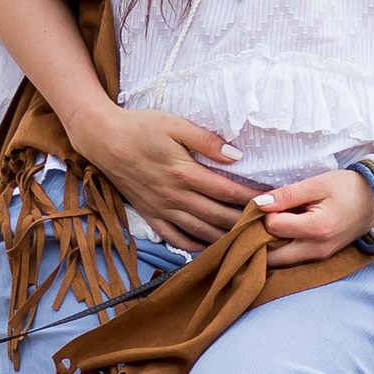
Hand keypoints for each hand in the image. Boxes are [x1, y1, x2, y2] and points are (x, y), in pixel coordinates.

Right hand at [81, 105, 256, 250]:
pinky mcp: (150, 215)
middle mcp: (174, 196)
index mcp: (184, 173)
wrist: (103, 139)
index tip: (270, 203)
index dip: (251, 199)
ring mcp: (161, 209)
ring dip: (224, 238)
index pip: (226, 192)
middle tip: (266, 228)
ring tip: (247, 241)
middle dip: (244, 223)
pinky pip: (175, 238)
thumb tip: (236, 155)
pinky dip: (194, 247)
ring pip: (199, 231)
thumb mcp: (175, 125)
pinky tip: (210, 248)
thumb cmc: (140, 127)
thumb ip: (206, 141)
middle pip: (218, 216)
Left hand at [259, 167, 373, 267]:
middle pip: (270, 256)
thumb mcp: (317, 184)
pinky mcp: (320, 258)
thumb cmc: (347, 187)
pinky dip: (282, 249)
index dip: (266, 212)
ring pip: (280, 262)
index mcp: (317, 229)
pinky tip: (284, 232)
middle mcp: (317, 250)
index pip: (272, 227)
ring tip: (273, 223)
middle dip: (260, 238)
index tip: (273, 201)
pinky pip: (292, 260)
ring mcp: (319, 258)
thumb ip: (287, 195)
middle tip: (263, 218)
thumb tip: (258, 203)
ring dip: (269, 246)